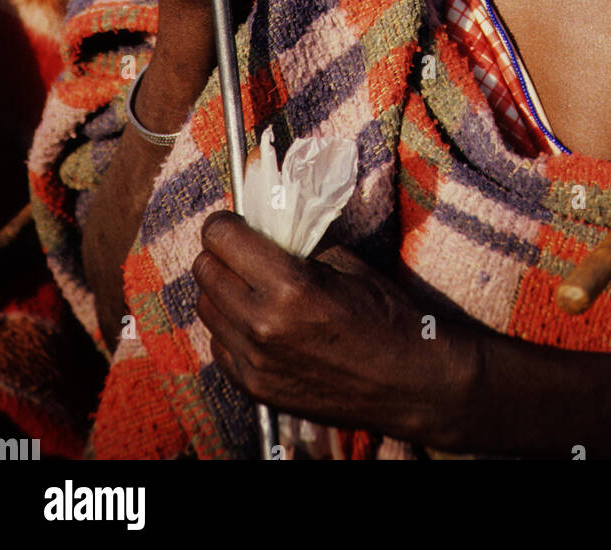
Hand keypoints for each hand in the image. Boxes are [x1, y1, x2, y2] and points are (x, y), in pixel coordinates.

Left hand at [192, 214, 476, 446]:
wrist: (407, 381)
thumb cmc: (385, 314)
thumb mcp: (345, 262)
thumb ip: (296, 244)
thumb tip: (261, 225)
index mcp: (288, 286)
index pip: (220, 238)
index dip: (225, 224)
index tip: (236, 223)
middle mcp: (262, 324)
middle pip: (204, 271)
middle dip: (220, 253)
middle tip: (242, 251)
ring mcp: (254, 361)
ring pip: (205, 308)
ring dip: (222, 291)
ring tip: (250, 287)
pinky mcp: (254, 388)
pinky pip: (219, 344)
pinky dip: (230, 328)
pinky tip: (258, 322)